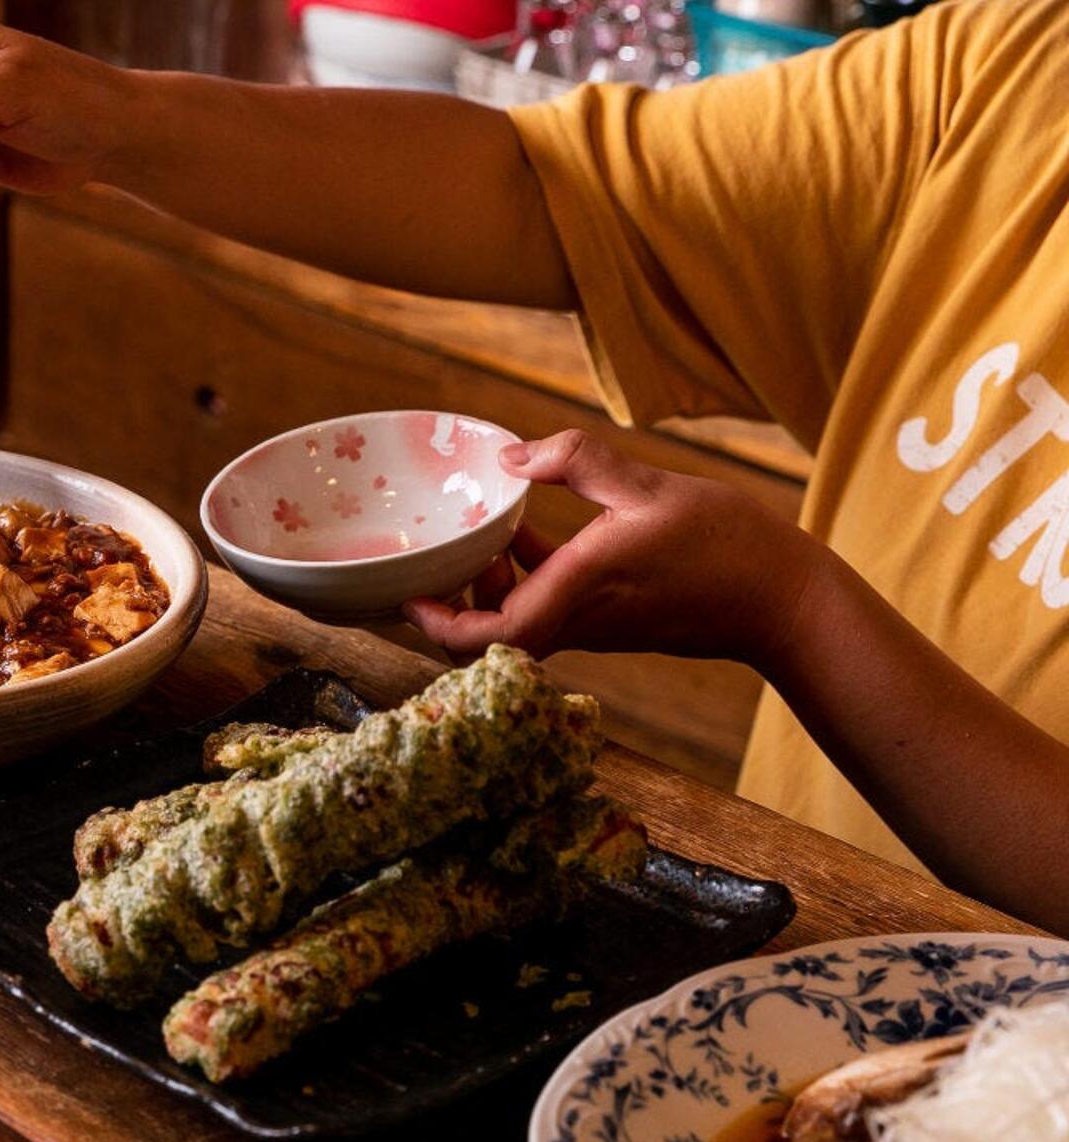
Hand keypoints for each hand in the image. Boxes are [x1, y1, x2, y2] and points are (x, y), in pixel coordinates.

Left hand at [402, 431, 828, 668]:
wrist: (783, 601)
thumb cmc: (725, 546)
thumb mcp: (648, 486)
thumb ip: (577, 462)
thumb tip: (511, 454)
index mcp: (576, 592)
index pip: (488, 635)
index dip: (438, 625)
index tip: (409, 598)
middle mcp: (577, 620)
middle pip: (489, 636)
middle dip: (452, 605)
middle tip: (437, 560)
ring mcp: (593, 626)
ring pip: (516, 623)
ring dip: (489, 588)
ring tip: (483, 537)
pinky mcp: (610, 620)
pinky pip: (548, 608)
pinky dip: (526, 579)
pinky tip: (527, 534)